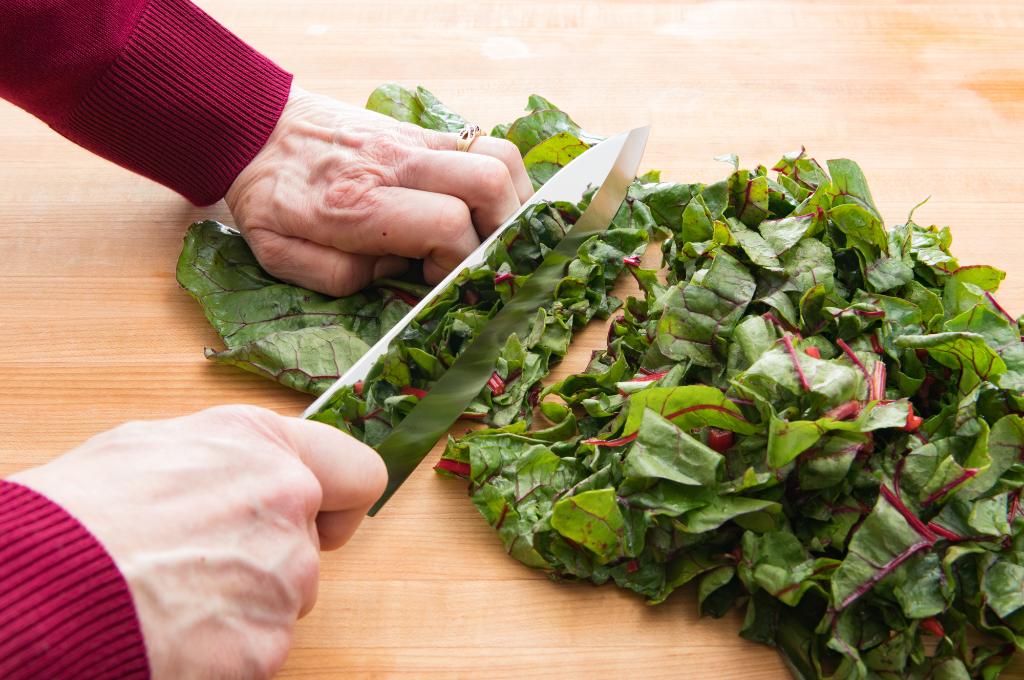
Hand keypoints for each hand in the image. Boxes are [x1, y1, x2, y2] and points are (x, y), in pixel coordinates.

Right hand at [11, 405, 385, 678]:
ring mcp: (284, 576)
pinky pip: (260, 647)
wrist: (42, 588)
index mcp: (263, 445)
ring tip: (173, 595)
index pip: (358, 473)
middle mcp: (288, 501)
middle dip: (269, 557)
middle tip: (199, 563)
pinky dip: (226, 648)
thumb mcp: (150, 448)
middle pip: (309, 545)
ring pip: (285, 598)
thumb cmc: (78, 514)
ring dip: (245, 603)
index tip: (319, 516)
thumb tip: (238, 472)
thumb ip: (223, 459)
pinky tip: (176, 630)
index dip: (338, 501)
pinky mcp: (266, 643)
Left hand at [225, 85, 532, 295]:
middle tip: (481, 254)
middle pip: (488, 182)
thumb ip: (340, 277)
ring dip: (511, 198)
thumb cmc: (268, 198)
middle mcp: (395, 164)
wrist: (254, 128)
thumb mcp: (282, 256)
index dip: (458, 262)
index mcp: (359, 204)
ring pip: (498, 155)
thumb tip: (396, 273)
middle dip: (502, 229)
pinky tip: (479, 205)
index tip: (436, 278)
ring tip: (491, 229)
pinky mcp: (420, 130)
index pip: (447, 225)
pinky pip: (483, 144)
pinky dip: (496, 178)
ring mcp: (413, 140)